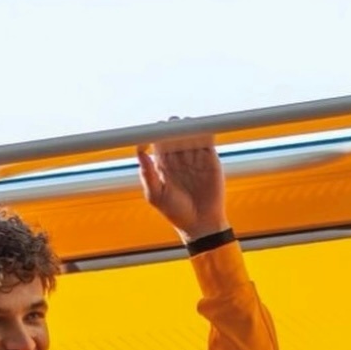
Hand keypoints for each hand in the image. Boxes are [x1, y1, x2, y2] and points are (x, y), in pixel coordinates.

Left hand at [137, 129, 228, 243]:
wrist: (201, 224)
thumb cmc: (176, 214)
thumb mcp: (156, 196)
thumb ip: (147, 174)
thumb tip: (139, 151)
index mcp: (163, 165)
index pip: (160, 141)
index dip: (159, 132)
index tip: (158, 128)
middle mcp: (179, 159)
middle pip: (176, 134)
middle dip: (174, 126)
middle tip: (174, 125)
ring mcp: (196, 158)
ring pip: (191, 134)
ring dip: (189, 128)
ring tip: (187, 129)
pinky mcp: (211, 159)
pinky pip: (207, 141)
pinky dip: (204, 133)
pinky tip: (200, 133)